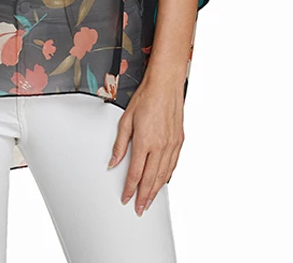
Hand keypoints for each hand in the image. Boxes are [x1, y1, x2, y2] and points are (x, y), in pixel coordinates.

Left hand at [108, 77, 184, 214]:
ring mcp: (172, 144)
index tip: (126, 198)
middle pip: (151, 179)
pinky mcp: (179, 141)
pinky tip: (163, 181)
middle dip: (144, 196)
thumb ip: (120, 144)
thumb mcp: (126, 120)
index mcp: (145, 142)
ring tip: (150, 200)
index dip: (129, 189)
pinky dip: (167, 176)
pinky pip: (173, 164)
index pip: (135, 173)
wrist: (165, 85)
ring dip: (156, 190)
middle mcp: (160, 146)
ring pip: (164, 175)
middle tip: (139, 208)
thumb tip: (113, 162)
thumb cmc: (146, 98)